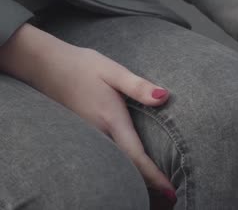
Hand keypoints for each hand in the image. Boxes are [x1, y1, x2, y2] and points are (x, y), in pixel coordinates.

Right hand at [0, 24, 176, 200]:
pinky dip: (122, 162)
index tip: (170, 190)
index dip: (154, 176)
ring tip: (157, 183)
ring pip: (116, 161)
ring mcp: (89, 135)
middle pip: (127, 166)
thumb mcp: (113, 71)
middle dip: (148, 181)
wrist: (45, 65)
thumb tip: (164, 97)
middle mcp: (99, 133)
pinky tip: (132, 163)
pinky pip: (107, 153)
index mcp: (111, 120)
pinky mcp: (84, 132)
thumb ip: (138, 86)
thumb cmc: (82, 66)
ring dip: (136, 173)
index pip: (136, 156)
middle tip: (170, 192)